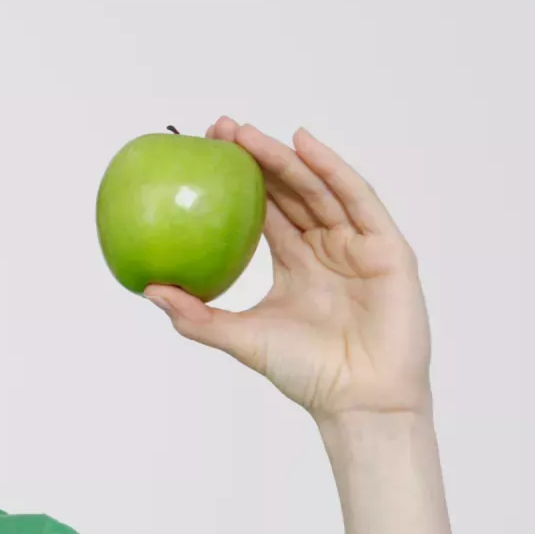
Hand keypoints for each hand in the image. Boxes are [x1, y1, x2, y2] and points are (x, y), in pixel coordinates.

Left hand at [142, 117, 430, 421]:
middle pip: (290, 190)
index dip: (237, 180)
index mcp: (296, 262)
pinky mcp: (387, 249)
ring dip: (285, 158)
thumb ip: (196, 315)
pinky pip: (358, 200)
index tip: (203, 155)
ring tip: (247, 134)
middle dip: (256, 157)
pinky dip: (333, 169)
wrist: (359, 402)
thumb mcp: (241, 337)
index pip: (264, 209)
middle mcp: (326, 247)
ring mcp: (358, 245)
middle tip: (218, 130)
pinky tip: (305, 144)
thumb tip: (147, 288)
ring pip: (318, 189)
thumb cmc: (306, 374)